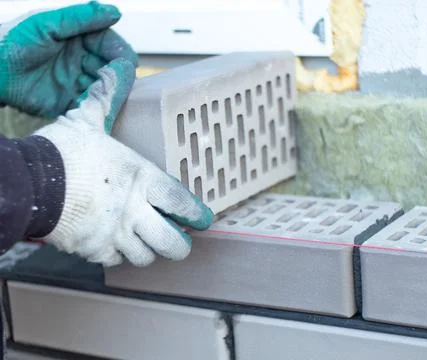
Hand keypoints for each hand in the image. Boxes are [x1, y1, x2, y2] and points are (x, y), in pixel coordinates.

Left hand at [0, 1, 136, 118]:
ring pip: (105, 87)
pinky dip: (95, 105)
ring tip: (96, 90)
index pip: (110, 44)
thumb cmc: (13, 43)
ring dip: (106, 90)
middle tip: (114, 80)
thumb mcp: (47, 24)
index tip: (127, 63)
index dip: (120, 52)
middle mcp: (82, 59)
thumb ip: (81, 18)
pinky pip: (91, 105)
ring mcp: (77, 81)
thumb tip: (115, 12)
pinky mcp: (70, 102)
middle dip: (115, 74)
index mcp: (79, 38)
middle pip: (111, 67)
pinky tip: (89, 102)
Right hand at [34, 58, 213, 266]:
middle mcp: (134, 209)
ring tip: (147, 242)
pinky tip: (116, 244)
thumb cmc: (61, 151)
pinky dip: (120, 256)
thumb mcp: (88, 120)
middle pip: (172, 242)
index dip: (196, 213)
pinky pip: (117, 261)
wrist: (28, 182)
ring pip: (146, 256)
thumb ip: (107, 99)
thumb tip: (116, 69)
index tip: (203, 219)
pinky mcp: (95, 250)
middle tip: (180, 242)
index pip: (181, 201)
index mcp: (140, 177)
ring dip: (149, 251)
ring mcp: (115, 233)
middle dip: (180, 245)